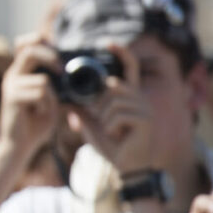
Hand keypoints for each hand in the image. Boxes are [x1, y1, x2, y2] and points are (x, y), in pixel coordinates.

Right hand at [0, 40, 61, 159]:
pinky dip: (46, 105)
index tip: (53, 47)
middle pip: (29, 50)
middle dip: (50, 57)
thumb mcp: (50, 101)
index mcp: (20, 73)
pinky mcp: (12, 98)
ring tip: (43, 110)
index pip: (23, 44)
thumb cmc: (36, 124)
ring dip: (51, 98)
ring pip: (43, 81)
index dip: (37, 39)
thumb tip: (72, 73)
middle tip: (61, 70)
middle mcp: (12, 76)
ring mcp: (10, 86)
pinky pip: (40, 94)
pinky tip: (38, 115)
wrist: (19, 147)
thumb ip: (56, 86)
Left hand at [68, 42, 154, 173]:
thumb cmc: (112, 147)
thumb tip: (67, 101)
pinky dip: (110, 127)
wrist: (127, 169)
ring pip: (113, 101)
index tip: (107, 42)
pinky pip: (117, 115)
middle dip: (100, 104)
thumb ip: (83, 111)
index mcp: (129, 97)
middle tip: (103, 123)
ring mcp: (145, 109)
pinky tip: (117, 137)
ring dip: (105, 119)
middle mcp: (140, 98)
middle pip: (113, 86)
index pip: (129, 68)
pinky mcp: (145, 121)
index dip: (121, 53)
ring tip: (112, 132)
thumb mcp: (93, 126)